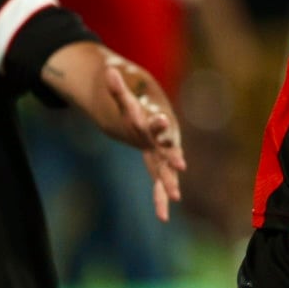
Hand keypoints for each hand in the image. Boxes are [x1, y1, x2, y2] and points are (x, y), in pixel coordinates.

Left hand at [103, 65, 186, 220]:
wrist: (151, 110)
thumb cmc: (137, 100)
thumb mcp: (124, 93)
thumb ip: (116, 86)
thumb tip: (108, 71)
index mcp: (156, 118)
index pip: (157, 120)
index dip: (159, 122)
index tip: (162, 121)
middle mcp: (164, 137)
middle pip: (168, 147)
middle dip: (173, 156)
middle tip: (180, 165)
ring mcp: (162, 152)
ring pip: (166, 169)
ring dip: (169, 183)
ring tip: (175, 198)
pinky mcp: (157, 163)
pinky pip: (158, 182)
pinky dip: (160, 197)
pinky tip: (162, 216)